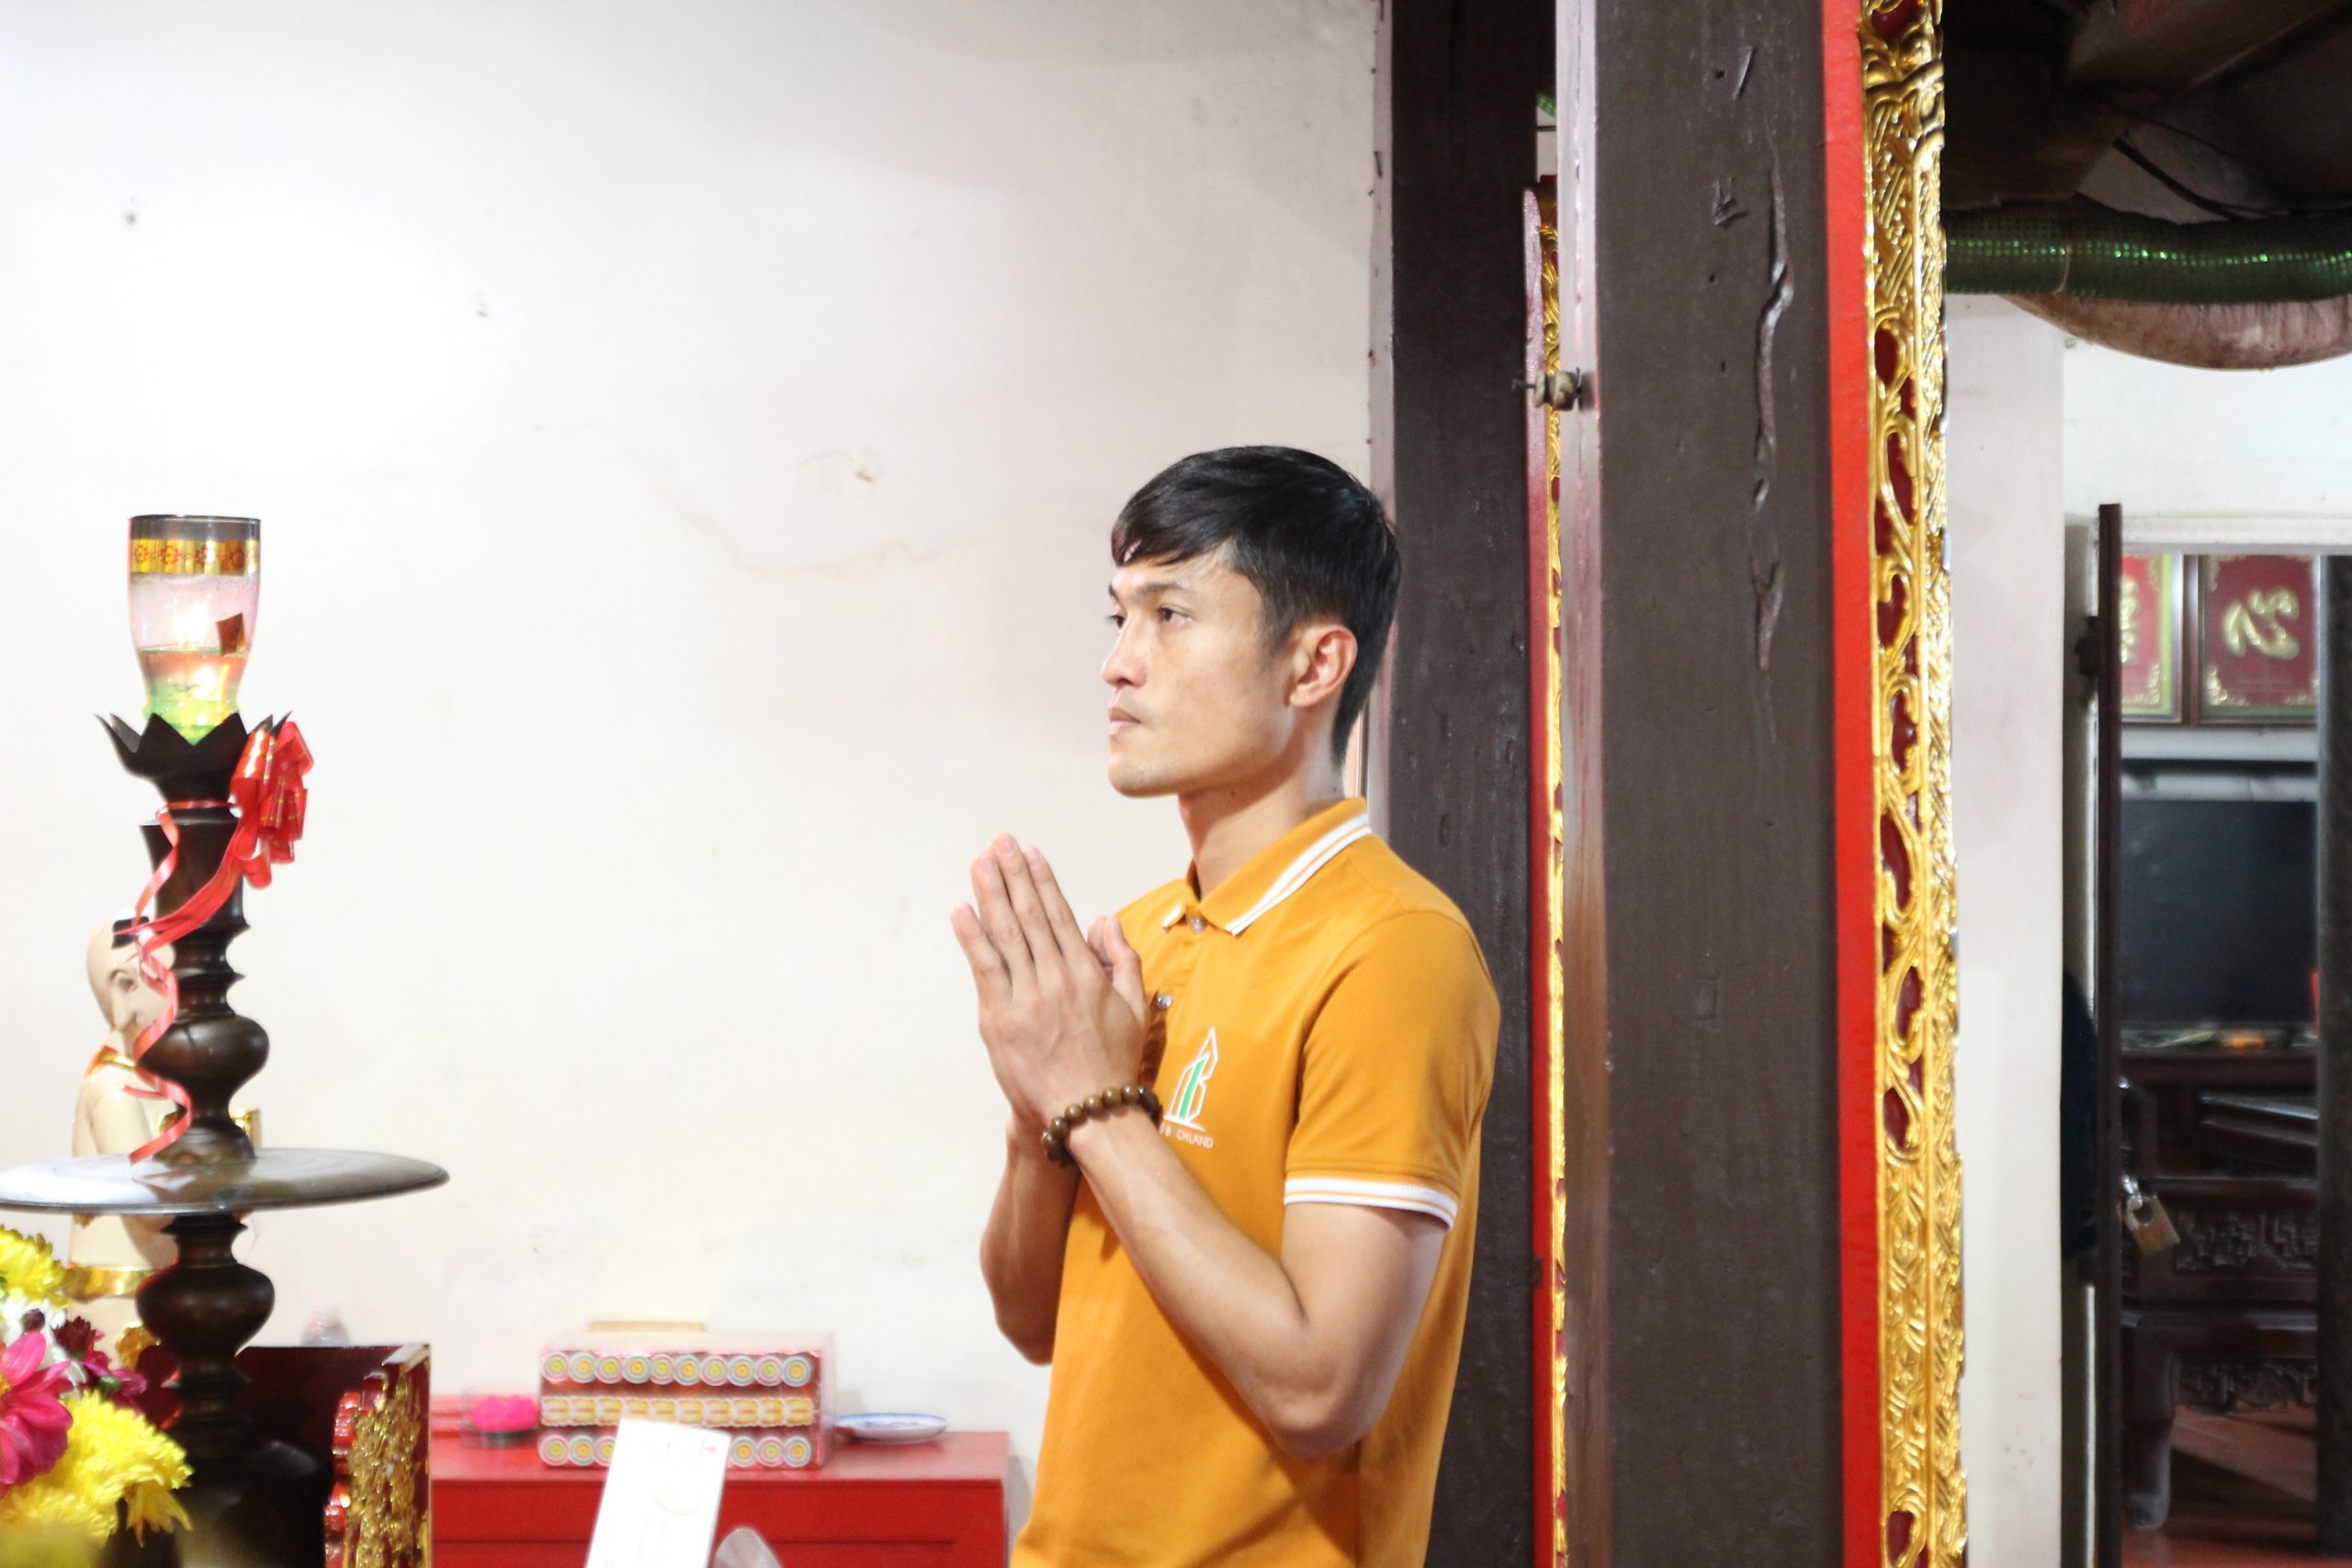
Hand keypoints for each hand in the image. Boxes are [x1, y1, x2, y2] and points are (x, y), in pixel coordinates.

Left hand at [951, 836, 1146, 1132]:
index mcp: (1088, 974)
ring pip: (1006, 935)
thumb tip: (1103, 920)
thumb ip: (1123, 960)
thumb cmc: (1112, 1063)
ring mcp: (1026, 998)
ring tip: (979, 863)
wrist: (1085, 1113)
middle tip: (999, 843)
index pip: (1059, 916)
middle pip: (1029, 916)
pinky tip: (962, 911)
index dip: (1043, 881)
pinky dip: (972, 938)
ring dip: (990, 894)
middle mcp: (1056, 979)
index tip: (1031, 854)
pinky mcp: (1000, 1020)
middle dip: (1013, 875)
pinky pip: (984, 969)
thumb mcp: (1135, 1009)